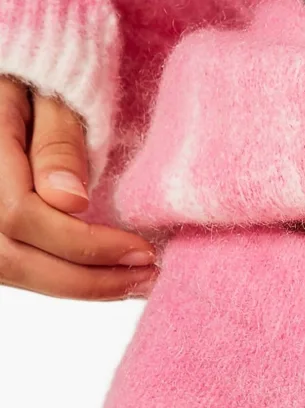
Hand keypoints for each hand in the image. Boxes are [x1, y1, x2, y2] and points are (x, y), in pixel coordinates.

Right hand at [0, 75, 158, 299]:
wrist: (20, 86)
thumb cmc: (41, 83)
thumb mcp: (53, 96)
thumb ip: (59, 142)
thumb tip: (71, 202)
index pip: (22, 216)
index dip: (85, 244)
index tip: (142, 249)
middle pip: (17, 258)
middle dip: (89, 279)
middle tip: (148, 277)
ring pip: (17, 272)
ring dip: (80, 286)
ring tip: (134, 283)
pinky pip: (21, 269)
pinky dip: (64, 279)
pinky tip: (104, 277)